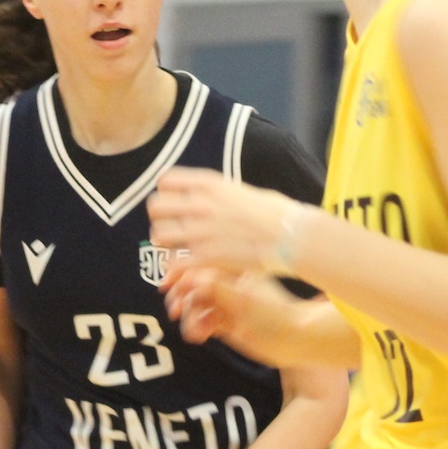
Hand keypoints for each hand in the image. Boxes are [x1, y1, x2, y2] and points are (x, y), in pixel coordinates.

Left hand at [147, 167, 291, 274]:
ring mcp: (200, 231)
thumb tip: (210, 197)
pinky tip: (188, 267)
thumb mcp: (243, 190)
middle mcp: (200, 204)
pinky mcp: (206, 256)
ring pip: (159, 234)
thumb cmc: (277, 214)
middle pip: (155, 207)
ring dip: (167, 243)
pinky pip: (173, 261)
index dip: (167, 194)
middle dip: (162, 219)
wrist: (292, 235)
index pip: (165, 181)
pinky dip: (176, 267)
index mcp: (209, 185)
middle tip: (174, 229)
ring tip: (181, 248)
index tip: (176, 205)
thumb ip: (220, 193)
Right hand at [161, 265, 305, 361]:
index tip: (168, 284)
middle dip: (181, 295)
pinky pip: (202, 320)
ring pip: (195, 303)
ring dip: (189, 315)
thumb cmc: (277, 314)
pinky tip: (199, 335)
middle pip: (192, 282)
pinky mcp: (225, 320)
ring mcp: (226, 300)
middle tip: (176, 309)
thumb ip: (216, 286)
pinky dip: (196, 326)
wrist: (296, 339)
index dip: (180, 272)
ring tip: (192, 328)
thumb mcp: (244, 298)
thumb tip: (190, 275)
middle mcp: (228, 281)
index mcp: (234, 267)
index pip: (200, 261)